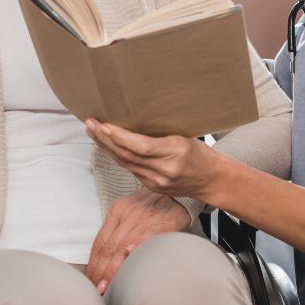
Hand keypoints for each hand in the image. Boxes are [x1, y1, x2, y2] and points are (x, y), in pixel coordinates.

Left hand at [85, 188, 190, 293]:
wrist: (176, 194)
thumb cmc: (152, 207)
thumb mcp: (130, 212)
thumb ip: (118, 231)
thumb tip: (105, 260)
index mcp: (118, 210)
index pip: (100, 242)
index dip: (93, 263)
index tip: (91, 279)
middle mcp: (127, 214)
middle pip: (108, 247)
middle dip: (101, 271)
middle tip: (98, 289)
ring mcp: (143, 219)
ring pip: (122, 247)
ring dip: (113, 270)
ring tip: (108, 287)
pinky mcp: (161, 224)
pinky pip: (145, 239)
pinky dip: (135, 251)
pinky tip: (128, 262)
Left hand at [86, 118, 222, 200]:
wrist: (214, 181)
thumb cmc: (203, 155)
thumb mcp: (186, 136)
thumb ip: (161, 133)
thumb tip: (135, 118)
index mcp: (175, 153)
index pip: (141, 146)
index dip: (120, 137)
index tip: (105, 125)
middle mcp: (164, 170)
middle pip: (128, 155)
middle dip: (105, 139)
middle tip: (91, 124)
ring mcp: (157, 181)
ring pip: (125, 163)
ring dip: (106, 147)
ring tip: (93, 132)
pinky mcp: (152, 186)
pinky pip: (130, 169)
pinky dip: (117, 156)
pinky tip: (107, 146)